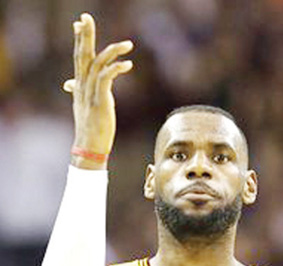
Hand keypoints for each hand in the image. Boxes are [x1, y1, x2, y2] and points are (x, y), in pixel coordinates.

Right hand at [63, 13, 132, 159]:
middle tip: (85, 17)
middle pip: (82, 55)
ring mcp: (90, 93)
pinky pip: (106, 78)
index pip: (78, 59)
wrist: (89, 146)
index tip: (79, 24)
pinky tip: (127, 64)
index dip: (79, 41)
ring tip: (128, 44)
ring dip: (112, 51)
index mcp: (80, 86)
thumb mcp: (84, 106)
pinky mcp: (100, 101)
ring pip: (96, 64)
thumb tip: (70, 84)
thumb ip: (79, 91)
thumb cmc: (91, 128)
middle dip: (84, 35)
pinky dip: (116, 69)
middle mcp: (82, 87)